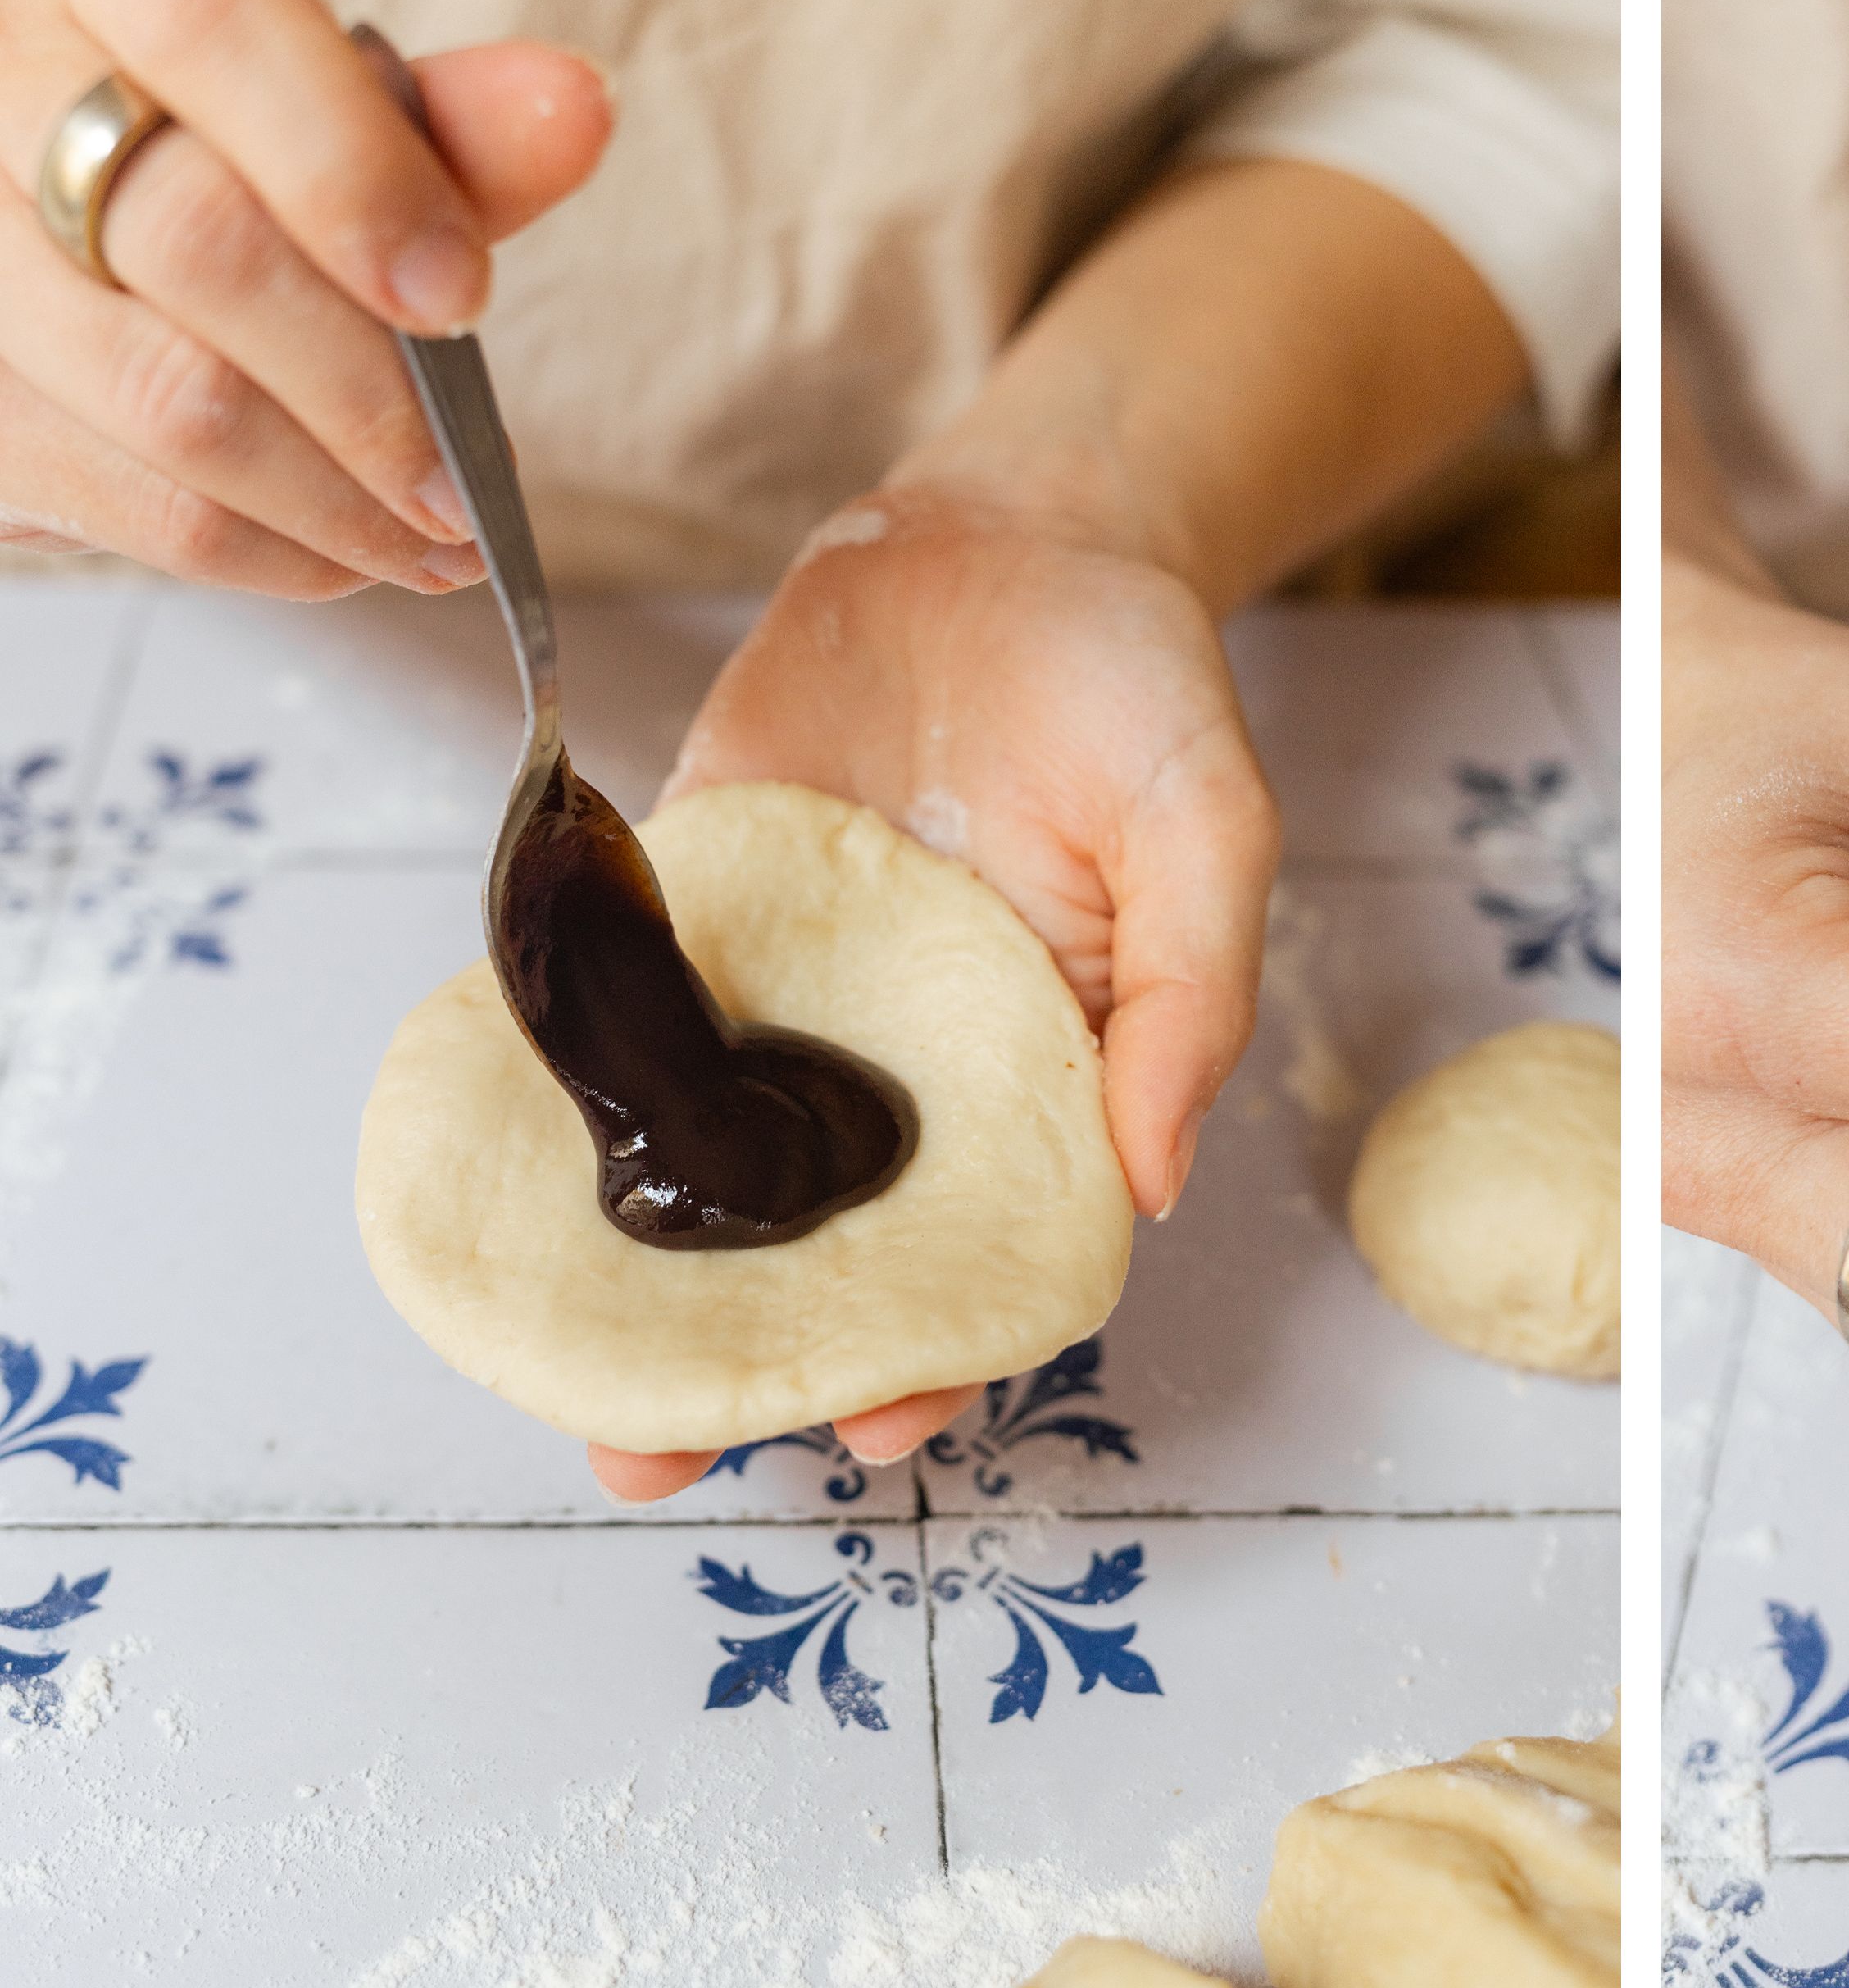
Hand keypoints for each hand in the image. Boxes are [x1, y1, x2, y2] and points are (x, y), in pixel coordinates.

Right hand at [0, 0, 606, 591]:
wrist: (71, 229)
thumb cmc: (232, 156)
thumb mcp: (340, 115)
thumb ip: (449, 127)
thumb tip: (571, 109)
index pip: (213, 23)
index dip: (349, 169)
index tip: (459, 296)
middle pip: (195, 242)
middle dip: (370, 391)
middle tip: (468, 482)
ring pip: (166, 398)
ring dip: (336, 501)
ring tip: (441, 539)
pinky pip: (134, 506)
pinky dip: (273, 552)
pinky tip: (353, 555)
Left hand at [583, 485, 1279, 1499]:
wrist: (1017, 530)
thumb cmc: (1140, 690)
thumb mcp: (1209, 834)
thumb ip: (1187, 1000)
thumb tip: (1149, 1184)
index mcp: (1042, 1076)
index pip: (984, 1251)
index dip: (934, 1351)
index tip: (873, 1423)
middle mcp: (907, 1062)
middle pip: (824, 1244)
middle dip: (742, 1360)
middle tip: (649, 1457)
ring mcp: (792, 990)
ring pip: (709, 1161)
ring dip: (633, 1269)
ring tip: (550, 1365)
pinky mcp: (697, 901)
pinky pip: (625, 1014)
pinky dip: (565, 1094)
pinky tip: (501, 1171)